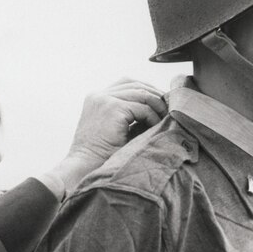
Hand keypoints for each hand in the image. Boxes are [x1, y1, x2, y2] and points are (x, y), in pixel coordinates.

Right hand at [43, 78, 165, 195]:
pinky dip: (152, 117)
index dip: (147, 91)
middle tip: (168, 110)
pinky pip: (142, 107)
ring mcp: (104, 100)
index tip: (160, 104)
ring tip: (163, 119)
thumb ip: (130, 114)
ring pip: (141, 93)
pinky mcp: (112, 108)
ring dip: (156, 106)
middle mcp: (99, 95)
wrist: (84, 167)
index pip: (127, 84)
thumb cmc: (100, 155)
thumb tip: (159, 107)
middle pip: (135, 84)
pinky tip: (155, 127)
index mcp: (97, 98)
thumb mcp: (114, 128)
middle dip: (155, 96)